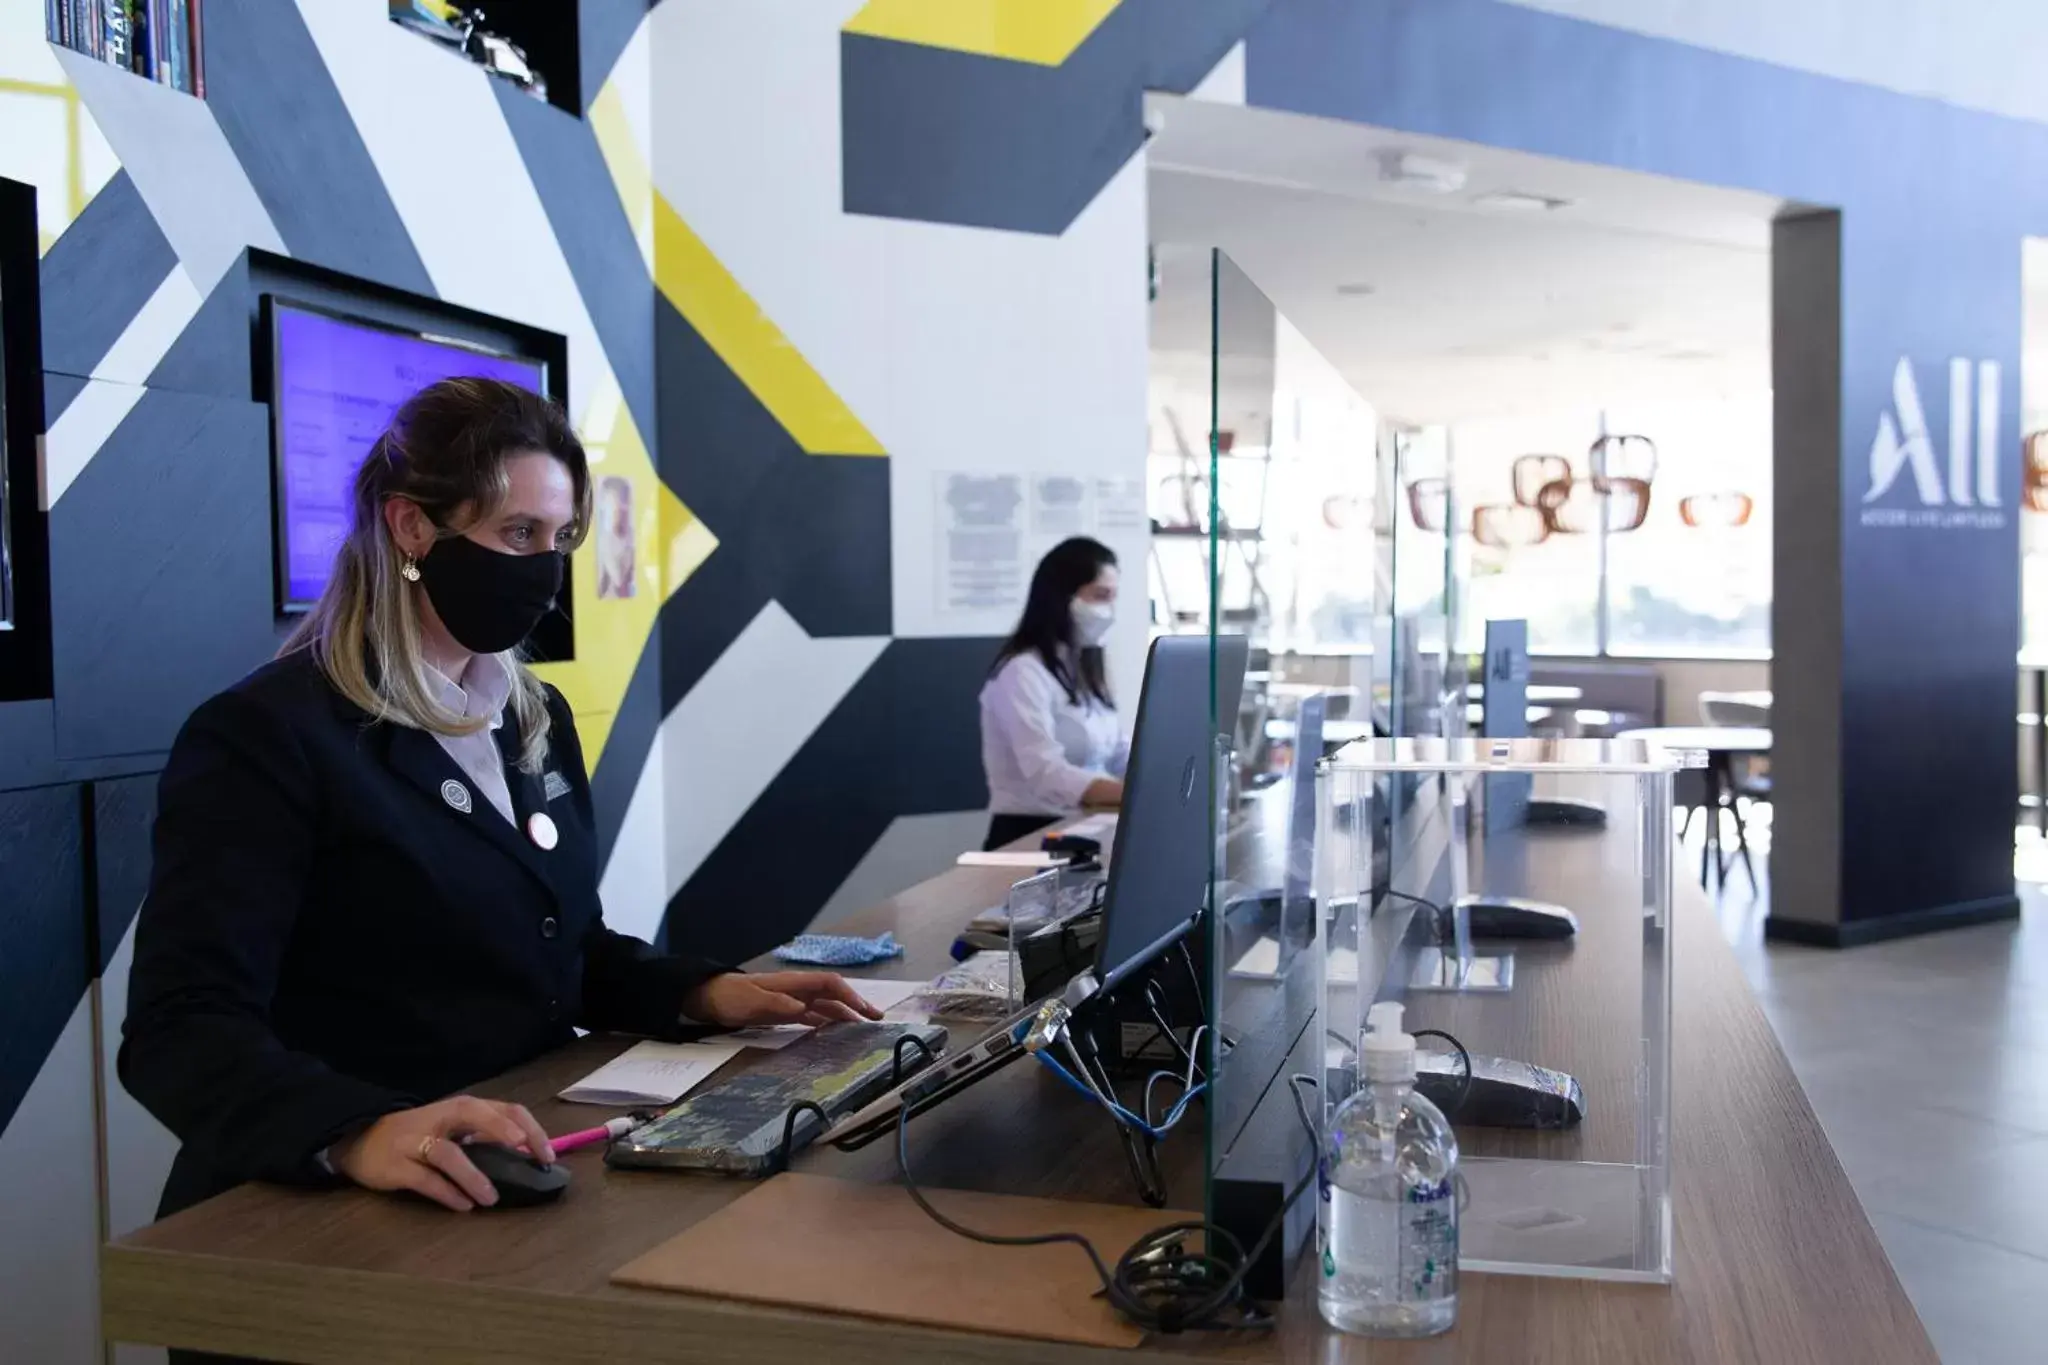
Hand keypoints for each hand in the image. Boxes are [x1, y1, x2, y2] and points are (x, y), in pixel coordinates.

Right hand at [328, 1096, 553, 1211]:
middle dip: (505, 1132)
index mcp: (460, 1108)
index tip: (547, 1156)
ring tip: (491, 1198)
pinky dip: (447, 1193)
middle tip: (529, 1157)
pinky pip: (425, 1180)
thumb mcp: (452, 1129)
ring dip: (473, 1176)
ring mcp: (415, 1141)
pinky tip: (463, 1206)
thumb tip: (524, 1154)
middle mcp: (439, 1118)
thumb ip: (483, 1137)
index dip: (530, 1129)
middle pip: (475, 1114)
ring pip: (448, 1153)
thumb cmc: (417, 1135)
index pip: (503, 1108)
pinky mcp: (395, 1165)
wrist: (358, 1140)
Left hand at [683, 971, 884, 1028]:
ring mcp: (791, 1001)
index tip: (866, 1012)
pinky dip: (827, 1023)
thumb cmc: (729, 997)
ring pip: (825, 1006)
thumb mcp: (750, 1001)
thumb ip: (776, 1004)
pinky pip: (812, 1016)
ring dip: (844, 1015)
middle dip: (855, 1005)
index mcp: (793, 984)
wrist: (708, 997)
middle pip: (833, 995)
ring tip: (862, 1029)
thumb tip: (803, 1009)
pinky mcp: (783, 1012)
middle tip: (876, 1021)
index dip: (850, 996)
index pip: (830, 985)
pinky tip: (834, 1033)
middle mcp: (796, 990)